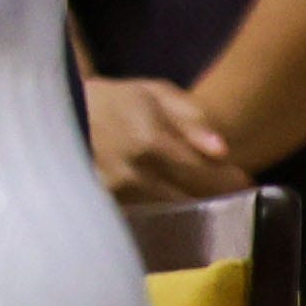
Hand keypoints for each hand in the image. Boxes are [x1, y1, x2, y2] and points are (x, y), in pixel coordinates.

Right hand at [87, 75, 248, 200]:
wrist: (59, 112)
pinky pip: (147, 213)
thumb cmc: (114, 99)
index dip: (231, 180)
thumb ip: (191, 118)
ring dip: (190, 203)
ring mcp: (116, 192)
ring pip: (171, 209)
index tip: (246, 180)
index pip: (205, 173)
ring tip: (198, 192)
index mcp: (149, 140)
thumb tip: (221, 150)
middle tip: (229, 190)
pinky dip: (162, 207)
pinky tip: (165, 195)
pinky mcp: (105, 203)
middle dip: (215, 195)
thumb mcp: (153, 93)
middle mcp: (133, 172)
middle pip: (191, 197)